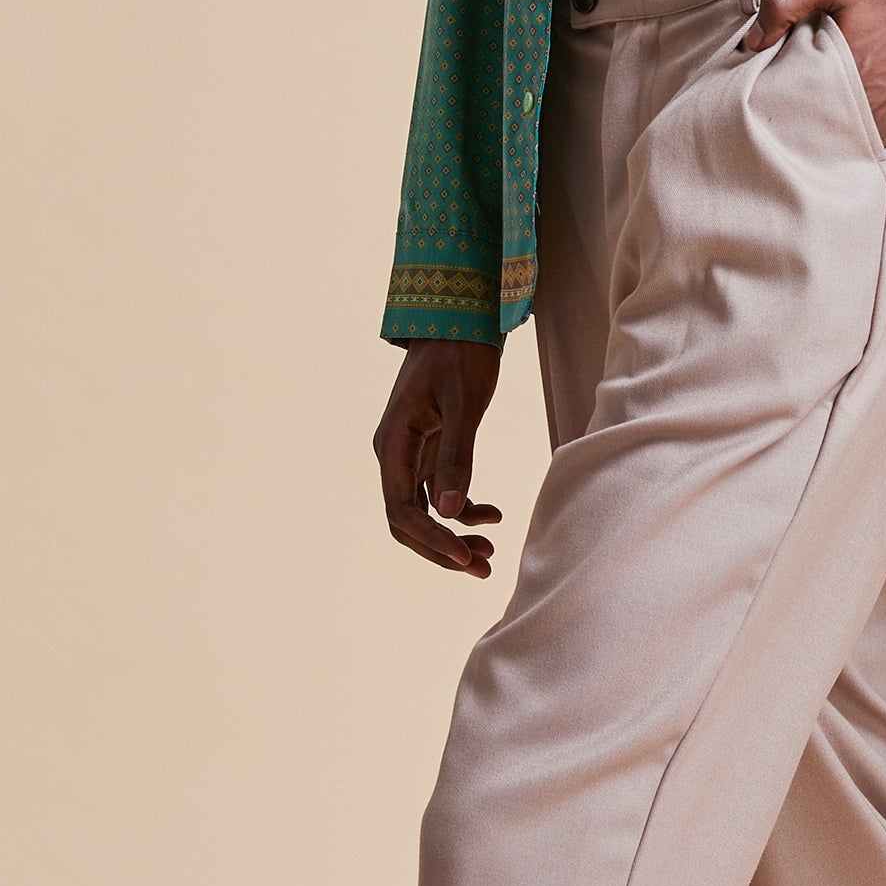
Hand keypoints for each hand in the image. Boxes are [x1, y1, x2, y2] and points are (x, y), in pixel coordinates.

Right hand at [374, 339, 504, 575]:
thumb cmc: (461, 352)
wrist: (460, 317)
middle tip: (481, 568)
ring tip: (490, 554)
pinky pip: (439, 493)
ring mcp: (410, 453)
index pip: (402, 509)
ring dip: (453, 536)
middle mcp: (394, 453)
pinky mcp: (429, 450)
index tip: (465, 557)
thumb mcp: (464, 403)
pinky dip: (463, 510)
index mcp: (393, 442)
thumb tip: (452, 513)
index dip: (432, 540)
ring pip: (423, 511)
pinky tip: (492, 515)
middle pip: (407, 519)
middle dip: (441, 549)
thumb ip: (457, 456)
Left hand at [750, 0, 885, 142]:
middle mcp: (849, 108)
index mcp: (831, 72)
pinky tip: (845, 108)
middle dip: (792, 103)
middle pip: (798, 116)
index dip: (771, 82)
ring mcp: (870, 127)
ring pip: (824, 132)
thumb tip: (754, 40)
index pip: (780, 90)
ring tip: (821, 95)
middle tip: (797, 83)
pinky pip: (853, 140)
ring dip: (817, 119)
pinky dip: (845, 129)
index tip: (774, 70)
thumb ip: (787, 1)